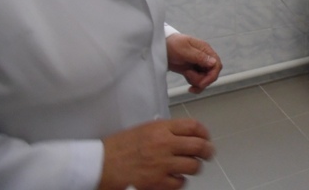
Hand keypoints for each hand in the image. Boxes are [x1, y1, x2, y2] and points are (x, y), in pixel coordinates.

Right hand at [99, 118, 213, 189]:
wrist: (100, 163)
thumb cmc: (118, 146)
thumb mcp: (144, 129)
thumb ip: (165, 130)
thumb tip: (184, 135)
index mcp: (161, 128)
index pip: (194, 126)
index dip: (204, 132)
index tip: (206, 137)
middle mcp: (164, 144)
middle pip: (199, 146)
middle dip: (207, 151)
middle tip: (208, 154)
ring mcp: (162, 164)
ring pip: (193, 166)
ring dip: (194, 167)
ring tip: (190, 167)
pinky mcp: (156, 182)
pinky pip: (179, 183)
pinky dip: (180, 181)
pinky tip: (175, 178)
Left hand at [166, 33, 221, 93]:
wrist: (161, 47)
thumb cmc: (172, 44)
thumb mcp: (184, 49)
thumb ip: (199, 56)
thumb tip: (213, 62)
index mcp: (205, 50)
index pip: (216, 64)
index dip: (212, 75)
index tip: (202, 83)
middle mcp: (204, 58)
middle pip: (212, 74)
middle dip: (203, 80)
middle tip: (190, 77)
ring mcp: (199, 65)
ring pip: (206, 79)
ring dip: (197, 81)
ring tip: (186, 74)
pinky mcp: (193, 71)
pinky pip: (199, 81)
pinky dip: (195, 85)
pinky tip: (188, 85)